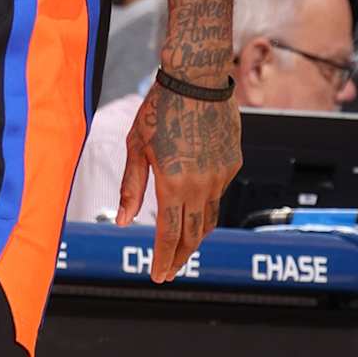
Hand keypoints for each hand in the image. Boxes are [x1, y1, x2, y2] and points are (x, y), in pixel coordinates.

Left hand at [117, 78, 240, 282]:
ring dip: (194, 237)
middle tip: (169, 271)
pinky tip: (192, 205)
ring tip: (180, 248)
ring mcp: (221, 175)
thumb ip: (131, 187)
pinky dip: (204, 206)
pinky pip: (218, 193)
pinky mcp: (233, 164)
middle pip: (192, 235)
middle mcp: (201, 185)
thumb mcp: (135, 147)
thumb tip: (124, 222)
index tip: (158, 277)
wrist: (197, 79)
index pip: (169, 235)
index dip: (164, 260)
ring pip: (209, 218)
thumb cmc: (158, 108)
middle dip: (180, 257)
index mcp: (173, 183)